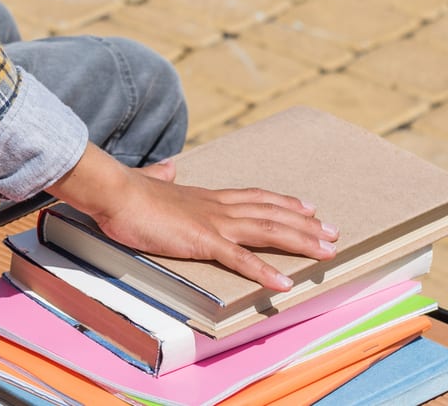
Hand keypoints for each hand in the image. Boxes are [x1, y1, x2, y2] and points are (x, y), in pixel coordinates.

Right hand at [49, 146, 335, 290]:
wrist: (115, 192)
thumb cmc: (127, 190)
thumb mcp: (151, 179)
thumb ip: (163, 174)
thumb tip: (169, 166)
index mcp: (206, 196)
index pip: (254, 197)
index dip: (283, 202)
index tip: (308, 207)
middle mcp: (217, 207)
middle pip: (271, 213)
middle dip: (305, 224)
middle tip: (332, 233)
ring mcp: (213, 223)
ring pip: (267, 231)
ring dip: (299, 241)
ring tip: (325, 252)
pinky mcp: (202, 241)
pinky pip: (240, 259)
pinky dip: (265, 271)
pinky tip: (284, 282)